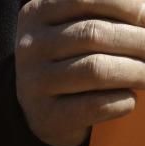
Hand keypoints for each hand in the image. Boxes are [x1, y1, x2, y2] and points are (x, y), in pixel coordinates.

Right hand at [15, 0, 144, 145]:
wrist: (43, 108)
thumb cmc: (74, 56)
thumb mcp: (83, 24)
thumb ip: (113, 15)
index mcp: (37, 13)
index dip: (129, 7)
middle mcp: (30, 47)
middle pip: (95, 35)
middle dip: (140, 41)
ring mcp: (34, 83)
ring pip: (96, 69)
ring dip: (138, 72)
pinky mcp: (46, 116)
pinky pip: (95, 105)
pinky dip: (123, 101)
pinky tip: (129, 98)